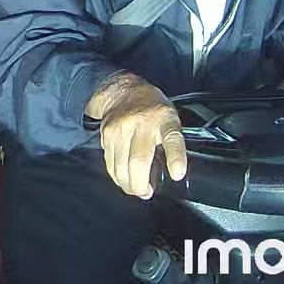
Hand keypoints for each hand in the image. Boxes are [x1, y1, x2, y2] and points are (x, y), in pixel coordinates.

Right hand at [85, 72, 186, 198]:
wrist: (123, 91)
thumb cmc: (153, 110)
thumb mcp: (170, 119)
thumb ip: (171, 141)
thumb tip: (172, 173)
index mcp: (164, 119)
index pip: (171, 139)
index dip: (175, 158)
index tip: (177, 174)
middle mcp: (141, 123)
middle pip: (139, 161)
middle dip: (141, 184)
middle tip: (146, 193)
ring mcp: (120, 128)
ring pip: (121, 165)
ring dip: (128, 184)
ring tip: (135, 190)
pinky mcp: (106, 134)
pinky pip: (109, 161)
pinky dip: (116, 175)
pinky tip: (122, 179)